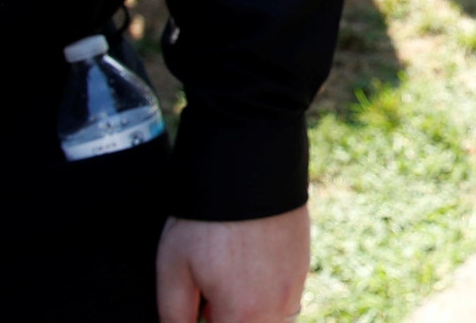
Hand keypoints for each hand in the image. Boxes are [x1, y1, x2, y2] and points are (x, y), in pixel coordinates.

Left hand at [156, 205, 310, 321]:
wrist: (249, 168)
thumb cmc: (205, 221)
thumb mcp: (173, 270)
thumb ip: (174, 315)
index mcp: (243, 314)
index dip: (205, 320)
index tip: (198, 307)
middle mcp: (277, 306)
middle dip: (229, 318)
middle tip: (206, 298)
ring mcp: (295, 284)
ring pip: (273, 318)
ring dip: (250, 312)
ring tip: (226, 283)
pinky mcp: (303, 263)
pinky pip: (286, 297)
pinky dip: (266, 295)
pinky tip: (246, 268)